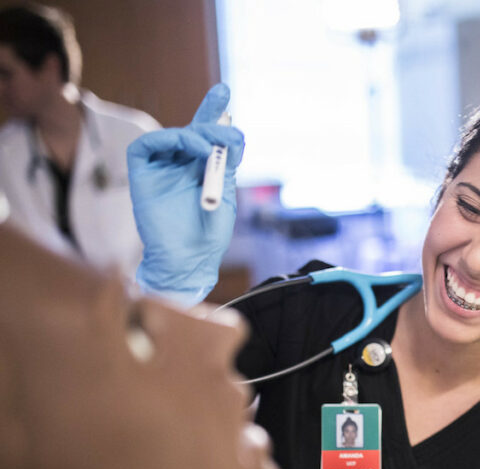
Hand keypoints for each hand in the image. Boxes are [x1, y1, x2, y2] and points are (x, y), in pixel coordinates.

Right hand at [127, 83, 244, 305]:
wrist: (189, 261)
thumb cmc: (208, 235)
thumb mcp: (225, 194)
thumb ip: (225, 165)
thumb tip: (233, 136)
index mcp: (202, 171)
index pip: (207, 135)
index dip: (213, 112)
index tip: (224, 91)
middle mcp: (180, 166)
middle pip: (192, 130)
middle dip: (210, 119)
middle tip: (227, 126)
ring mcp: (160, 170)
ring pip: (172, 136)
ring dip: (194, 134)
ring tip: (208, 147)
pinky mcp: (141, 175)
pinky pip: (146, 145)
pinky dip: (168, 138)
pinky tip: (190, 148)